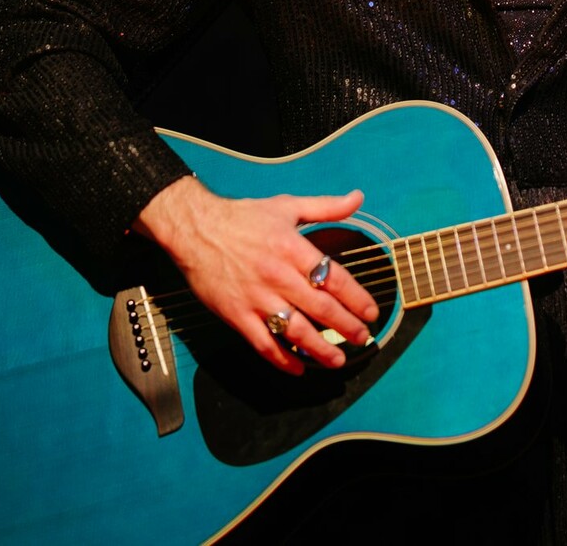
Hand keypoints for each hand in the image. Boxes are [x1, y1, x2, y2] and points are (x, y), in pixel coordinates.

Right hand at [135, 176, 380, 374]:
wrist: (195, 228)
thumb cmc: (242, 217)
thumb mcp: (287, 205)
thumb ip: (326, 207)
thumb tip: (357, 198)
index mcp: (293, 248)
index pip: (334, 279)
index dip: (357, 298)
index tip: (371, 312)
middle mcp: (278, 276)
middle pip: (320, 308)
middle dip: (346, 327)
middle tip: (363, 338)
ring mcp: (256, 298)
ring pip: (295, 331)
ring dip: (319, 349)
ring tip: (338, 360)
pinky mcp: (236, 315)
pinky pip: (263, 344)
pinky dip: (282, 359)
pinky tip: (298, 368)